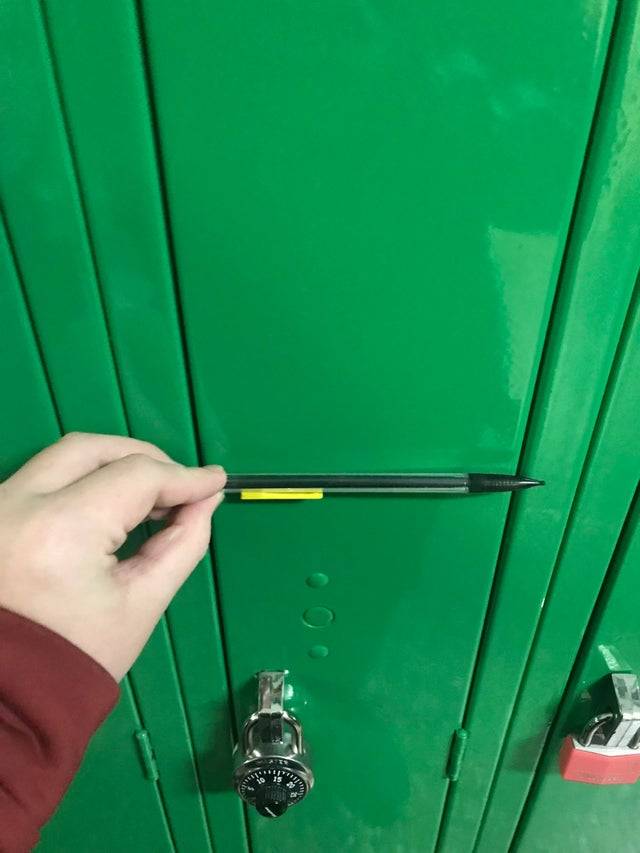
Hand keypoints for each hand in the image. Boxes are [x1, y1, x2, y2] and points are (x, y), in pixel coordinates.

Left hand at [0, 433, 225, 680]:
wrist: (4, 702)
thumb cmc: (77, 660)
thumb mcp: (143, 603)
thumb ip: (183, 541)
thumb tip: (206, 498)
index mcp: (59, 530)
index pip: (135, 476)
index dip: (183, 477)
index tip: (214, 483)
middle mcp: (16, 505)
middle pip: (92, 449)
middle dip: (145, 458)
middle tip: (180, 485)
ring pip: (62, 457)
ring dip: (112, 465)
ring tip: (149, 495)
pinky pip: (41, 478)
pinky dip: (81, 480)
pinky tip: (109, 505)